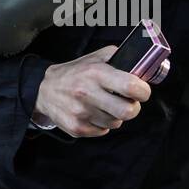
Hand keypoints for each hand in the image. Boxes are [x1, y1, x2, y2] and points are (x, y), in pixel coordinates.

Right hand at [34, 46, 152, 136]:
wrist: (45, 90)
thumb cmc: (75, 72)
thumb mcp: (96, 57)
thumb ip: (119, 58)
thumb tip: (142, 66)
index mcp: (96, 73)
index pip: (131, 87)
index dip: (143, 91)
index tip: (142, 91)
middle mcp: (88, 93)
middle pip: (128, 111)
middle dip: (133, 107)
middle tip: (128, 102)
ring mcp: (81, 113)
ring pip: (116, 123)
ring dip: (115, 115)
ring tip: (105, 105)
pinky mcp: (77, 128)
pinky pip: (103, 131)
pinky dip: (102, 124)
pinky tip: (94, 113)